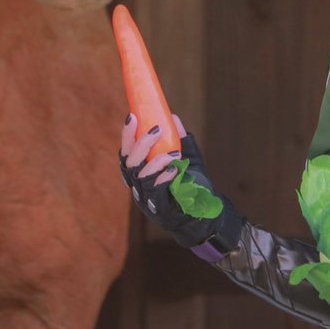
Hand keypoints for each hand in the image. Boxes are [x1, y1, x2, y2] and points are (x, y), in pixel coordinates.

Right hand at [119, 113, 241, 248]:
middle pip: (129, 162)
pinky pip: (155, 191)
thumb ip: (180, 139)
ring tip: (175, 152)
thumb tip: (173, 117)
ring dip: (157, 160)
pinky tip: (176, 168)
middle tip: (157, 129)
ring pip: (141, 175)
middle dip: (141, 143)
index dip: (126, 134)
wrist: (202, 213)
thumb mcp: (187, 157)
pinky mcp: (157, 208)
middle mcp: (138, 185)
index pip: (126, 151)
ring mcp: (145, 198)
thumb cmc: (190, 184)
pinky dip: (164, 177)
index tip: (132, 116)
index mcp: (139, 171)